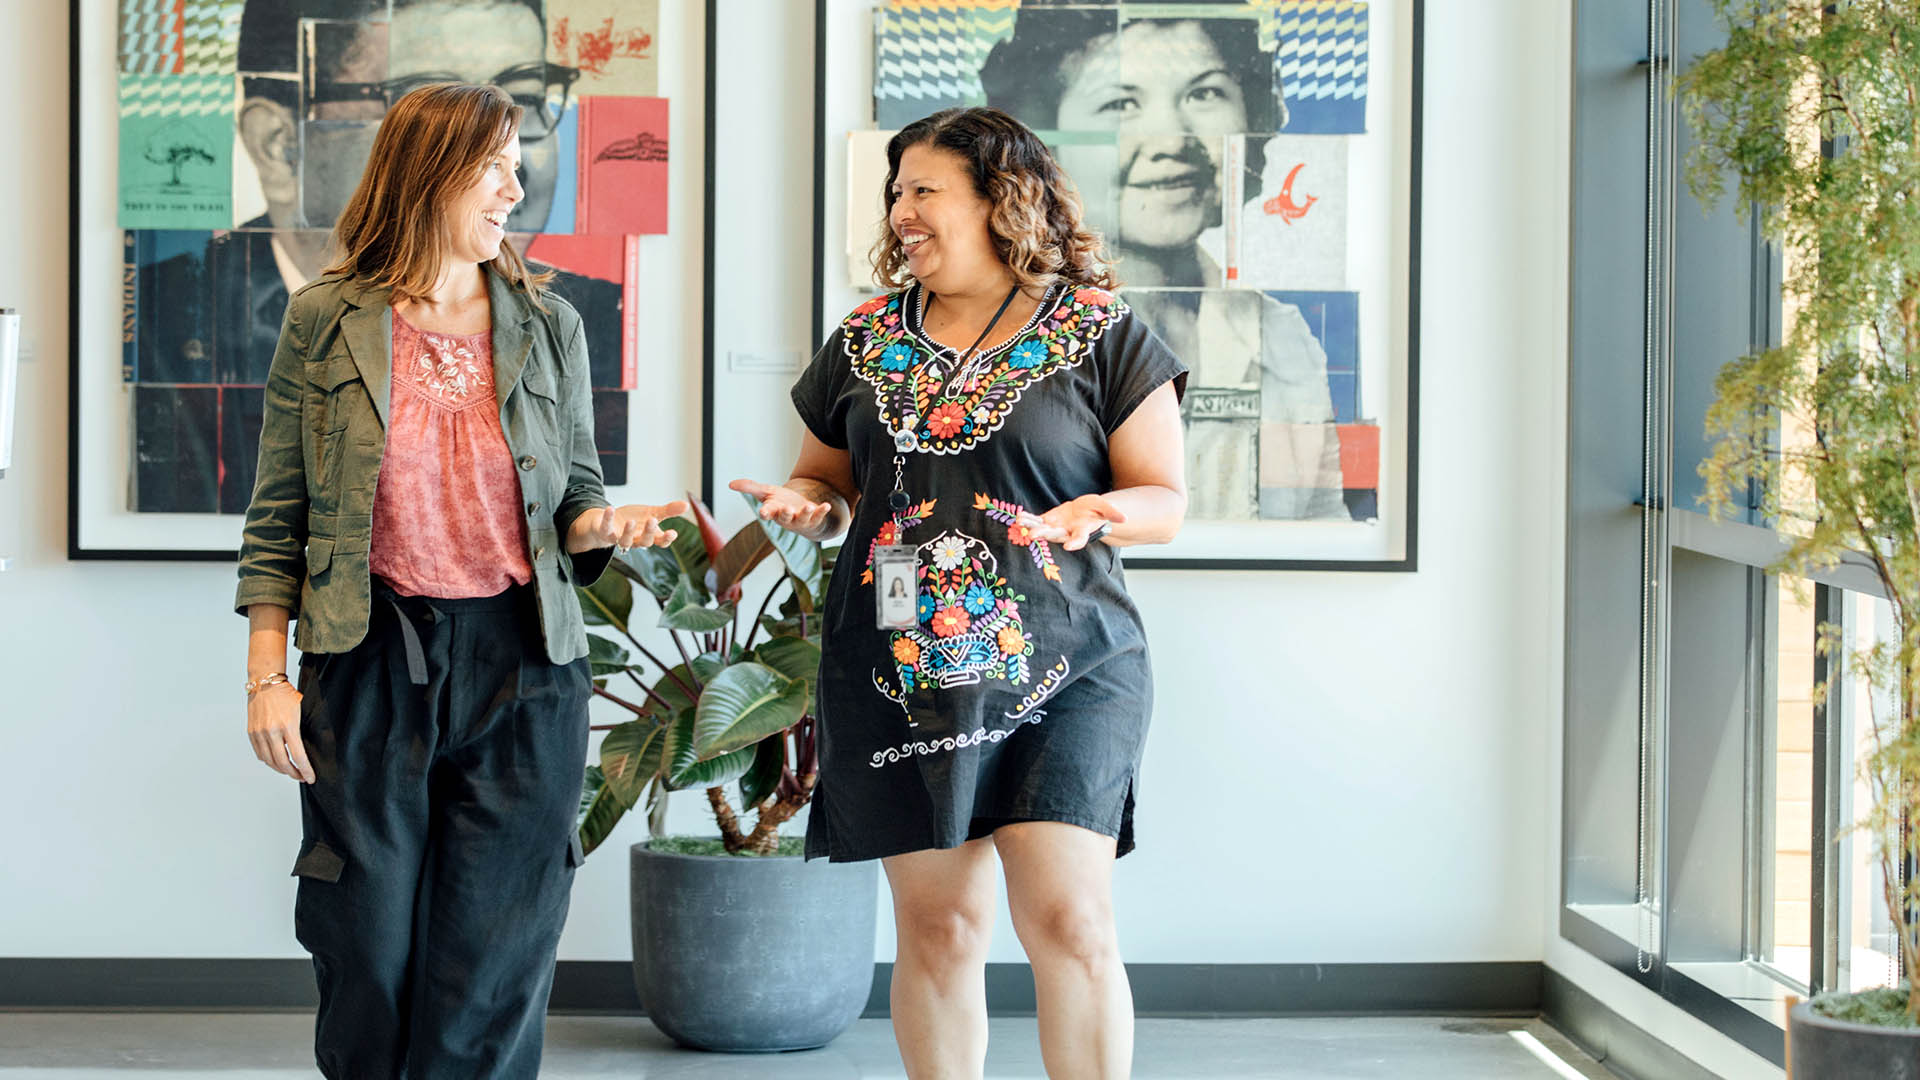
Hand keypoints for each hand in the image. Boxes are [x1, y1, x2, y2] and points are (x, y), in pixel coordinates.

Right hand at [247, 681, 313, 783]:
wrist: (265, 683)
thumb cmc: (285, 694)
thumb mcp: (301, 711)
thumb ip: (301, 731)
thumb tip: (307, 749)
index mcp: (288, 726)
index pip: (298, 756)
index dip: (305, 770)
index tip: (311, 777)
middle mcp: (271, 732)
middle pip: (282, 763)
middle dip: (294, 773)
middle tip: (302, 776)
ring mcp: (259, 733)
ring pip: (269, 761)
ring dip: (281, 769)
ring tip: (290, 771)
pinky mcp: (251, 733)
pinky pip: (260, 754)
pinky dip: (268, 761)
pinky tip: (276, 762)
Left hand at [574, 501, 688, 553]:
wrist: (609, 522)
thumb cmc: (633, 520)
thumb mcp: (652, 513)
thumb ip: (668, 511)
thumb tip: (687, 505)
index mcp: (648, 536)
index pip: (660, 542)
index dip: (666, 539)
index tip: (673, 532)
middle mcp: (635, 540)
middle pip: (644, 542)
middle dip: (648, 532)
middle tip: (652, 520)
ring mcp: (619, 538)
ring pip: (624, 541)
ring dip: (628, 532)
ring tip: (630, 521)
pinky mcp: (605, 532)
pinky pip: (606, 528)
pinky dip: (608, 519)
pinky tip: (610, 508)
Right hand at [730, 478, 831, 535]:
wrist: (799, 512)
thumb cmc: (780, 503)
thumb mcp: (765, 493)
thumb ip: (750, 488)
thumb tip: (730, 484)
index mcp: (773, 511)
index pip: (767, 513)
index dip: (765, 513)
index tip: (763, 512)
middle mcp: (786, 518)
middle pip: (785, 517)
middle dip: (786, 514)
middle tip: (787, 508)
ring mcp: (800, 520)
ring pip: (803, 518)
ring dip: (806, 513)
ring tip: (809, 506)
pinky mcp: (814, 518)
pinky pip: (819, 516)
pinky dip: (822, 511)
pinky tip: (827, 505)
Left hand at [1018, 494, 1126, 551]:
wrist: (1086, 511)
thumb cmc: (1096, 511)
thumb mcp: (1105, 507)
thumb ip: (1113, 513)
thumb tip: (1125, 519)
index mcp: (1082, 532)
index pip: (1079, 540)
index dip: (1075, 543)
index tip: (1069, 546)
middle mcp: (1067, 533)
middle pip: (1056, 536)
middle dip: (1045, 535)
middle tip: (1034, 535)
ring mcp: (1056, 527)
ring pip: (1043, 529)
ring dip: (1032, 526)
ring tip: (1021, 523)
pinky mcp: (1049, 520)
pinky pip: (1037, 521)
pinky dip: (1029, 519)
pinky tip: (1019, 517)